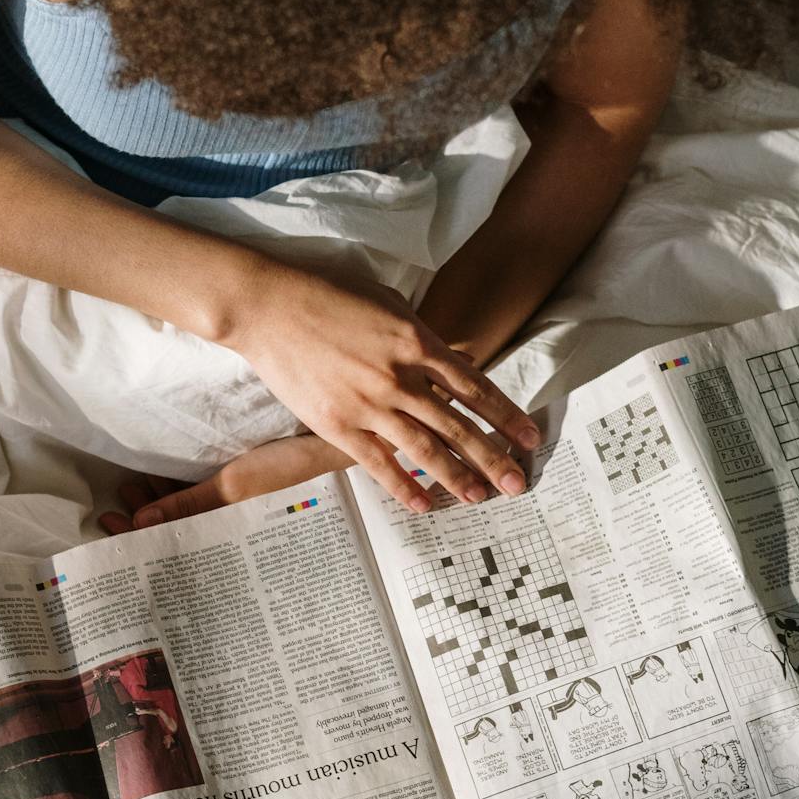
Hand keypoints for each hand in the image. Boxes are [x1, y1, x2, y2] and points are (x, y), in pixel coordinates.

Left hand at [98, 434, 347, 531]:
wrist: (346, 457)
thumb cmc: (294, 473)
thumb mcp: (234, 486)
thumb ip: (187, 506)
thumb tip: (140, 524)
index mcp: (228, 539)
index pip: (171, 546)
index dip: (135, 539)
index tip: (106, 524)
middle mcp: (232, 532)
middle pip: (176, 532)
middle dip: (143, 519)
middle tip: (116, 500)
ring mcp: (240, 515)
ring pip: (189, 516)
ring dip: (160, 503)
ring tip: (132, 486)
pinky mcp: (250, 498)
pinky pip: (206, 503)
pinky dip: (181, 495)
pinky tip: (165, 482)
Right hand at [224, 261, 537, 511]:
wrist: (270, 306)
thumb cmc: (327, 293)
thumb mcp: (387, 301)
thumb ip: (419, 334)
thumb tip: (449, 359)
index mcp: (416, 343)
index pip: (474, 388)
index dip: (505, 416)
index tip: (528, 437)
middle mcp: (400, 377)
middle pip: (459, 425)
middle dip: (493, 457)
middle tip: (517, 484)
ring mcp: (369, 404)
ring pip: (425, 448)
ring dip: (457, 477)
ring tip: (480, 498)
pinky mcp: (337, 424)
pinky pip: (378, 463)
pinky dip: (403, 485)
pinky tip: (424, 504)